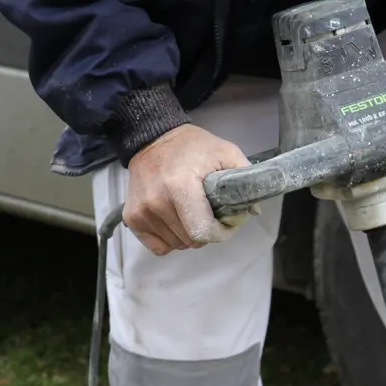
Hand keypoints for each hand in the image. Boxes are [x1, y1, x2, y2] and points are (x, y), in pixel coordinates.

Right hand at [124, 123, 249, 254]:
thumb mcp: (225, 152)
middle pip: (191, 240)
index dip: (220, 233)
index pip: (202, 231)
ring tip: (191, 213)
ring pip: (177, 245)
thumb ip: (244, 177)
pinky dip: (171, 240)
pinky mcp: (132, 218)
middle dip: (207, 233)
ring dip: (189, 235)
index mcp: (180, 186)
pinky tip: (175, 221)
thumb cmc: (192, 147)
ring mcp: (142, 212)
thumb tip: (252, 210)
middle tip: (210, 215)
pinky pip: (159, 247)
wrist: (152, 138)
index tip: (226, 224)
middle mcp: (157, 202)